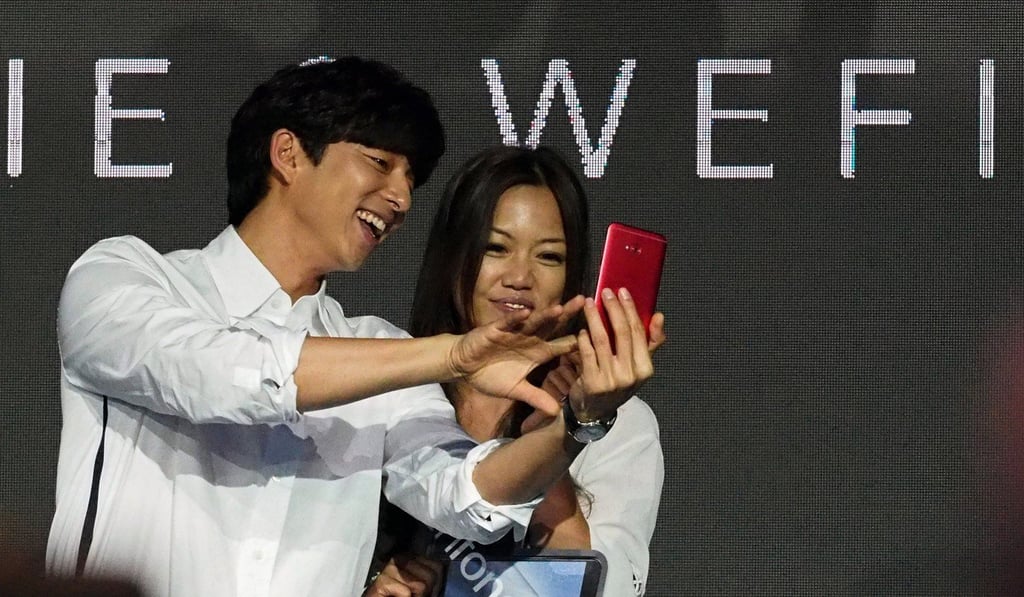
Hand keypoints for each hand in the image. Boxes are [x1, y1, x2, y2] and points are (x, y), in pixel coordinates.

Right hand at [363, 554, 442, 596]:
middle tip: (414, 596)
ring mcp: (389, 568)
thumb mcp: (416, 584)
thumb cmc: (395, 594)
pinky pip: (406, 593)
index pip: (437, 566)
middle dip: (427, 591)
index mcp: (410, 557)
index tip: (430, 592)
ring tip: (405, 596)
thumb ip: (428, 578)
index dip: (437, 583)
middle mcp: (399, 558)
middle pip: (431, 576)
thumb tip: (441, 577)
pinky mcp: (382, 581)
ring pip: (420, 585)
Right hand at [448, 296, 584, 415]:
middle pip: (553, 326)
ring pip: (534, 321)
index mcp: (538, 352)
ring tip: (562, 308)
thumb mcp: (517, 390)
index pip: (563, 346)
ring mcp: (514, 333)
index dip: (580, 342)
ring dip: (546, 315)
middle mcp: (531, 339)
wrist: (465, 366)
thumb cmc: (490, 375)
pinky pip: (508, 324)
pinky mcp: (496, 330)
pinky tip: (526, 313)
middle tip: (587, 303)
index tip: (600, 336)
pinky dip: (516, 319)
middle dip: (569, 315)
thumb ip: (537, 398)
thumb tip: (558, 413)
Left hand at [567, 287, 664, 420]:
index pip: (639, 332)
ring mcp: (611, 380)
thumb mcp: (638, 366)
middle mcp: (630, 375)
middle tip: (606, 292)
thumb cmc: (618, 382)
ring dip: (595, 318)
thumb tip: (659, 315)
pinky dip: (583, 338)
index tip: (622, 291)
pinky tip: (582, 328)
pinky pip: (587, 352)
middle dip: (613, 309)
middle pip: (622, 333)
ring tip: (590, 303)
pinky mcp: (592, 383)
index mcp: (645, 369)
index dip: (630, 309)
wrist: (595, 411)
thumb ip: (650, 342)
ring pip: (602, 339)